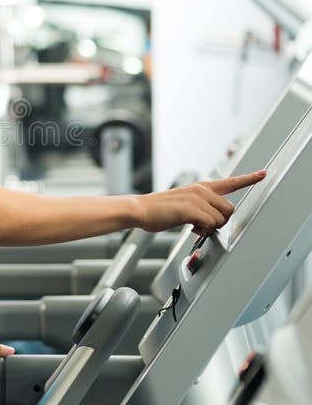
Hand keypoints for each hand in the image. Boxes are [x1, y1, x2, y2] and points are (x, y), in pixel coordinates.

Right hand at [135, 170, 265, 236]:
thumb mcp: (184, 204)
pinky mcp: (192, 208)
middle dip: (221, 222)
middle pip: (230, 209)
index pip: (230, 182)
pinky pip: (210, 224)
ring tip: (193, 226)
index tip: (263, 174)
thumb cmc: (159, 210)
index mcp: (201, 187)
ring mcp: (197, 198)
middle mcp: (202, 190)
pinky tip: (190, 228)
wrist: (141, 210)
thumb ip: (201, 208)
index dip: (249, 179)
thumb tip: (210, 221)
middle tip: (204, 226)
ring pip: (221, 219)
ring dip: (209, 227)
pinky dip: (202, 231)